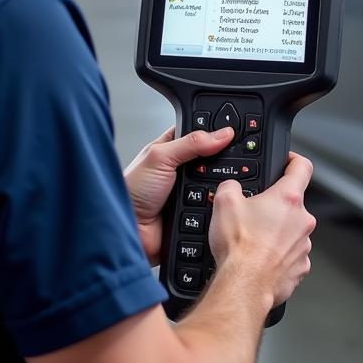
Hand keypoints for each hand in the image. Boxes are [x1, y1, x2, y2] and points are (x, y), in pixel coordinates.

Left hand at [124, 125, 234, 263]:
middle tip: (229, 161)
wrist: (128, 231)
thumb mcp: (159, 157)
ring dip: (218, 186)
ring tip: (219, 185)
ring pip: (217, 184)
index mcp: (172, 149)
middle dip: (221, 162)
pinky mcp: (196, 214)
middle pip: (213, 160)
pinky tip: (217, 204)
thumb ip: (191, 142)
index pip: (200, 134)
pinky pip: (215, 207)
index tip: (235, 131)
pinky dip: (217, 206)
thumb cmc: (130, 191)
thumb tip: (222, 133)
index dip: (216, 132)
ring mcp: (190, 193)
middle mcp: (182, 170)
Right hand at [208, 153, 315, 306]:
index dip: (294, 160)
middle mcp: (302, 220)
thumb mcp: (224, 203)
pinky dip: (278, 256)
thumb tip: (232, 187)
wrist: (244, 285)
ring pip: (292, 231)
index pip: (302, 167)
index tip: (288, 162)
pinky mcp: (300, 267)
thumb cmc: (239, 248)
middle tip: (254, 215)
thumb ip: (231, 186)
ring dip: (277, 233)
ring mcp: (303, 245)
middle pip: (293, 204)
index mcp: (288, 199)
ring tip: (254, 241)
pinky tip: (261, 259)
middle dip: (275, 207)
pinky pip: (291, 255)